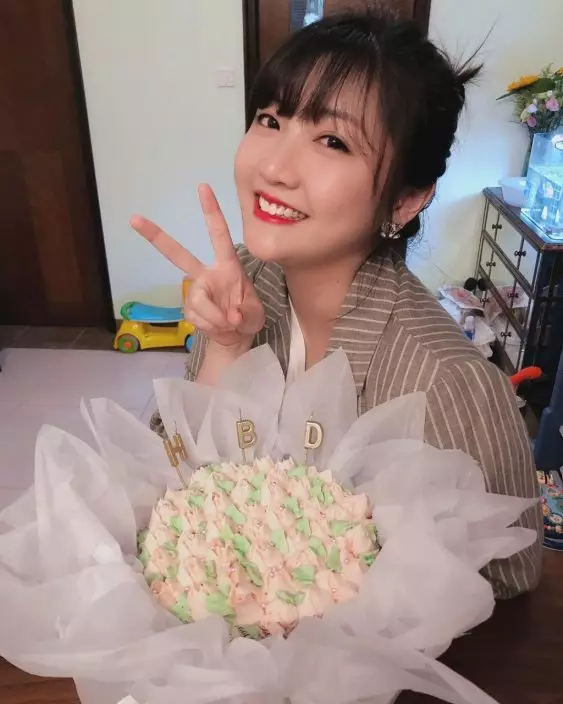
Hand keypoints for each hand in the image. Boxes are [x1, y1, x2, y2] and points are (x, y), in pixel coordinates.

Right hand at [130, 184, 264, 349]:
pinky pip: (198, 318)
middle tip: (134, 219)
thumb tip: (230, 316)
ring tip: (229, 323)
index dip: (211, 211)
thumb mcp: (256, 316)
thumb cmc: (248, 318)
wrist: (235, 338)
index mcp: (227, 265)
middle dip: (156, 237)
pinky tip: (219, 327)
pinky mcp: (189, 309)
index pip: (219, 235)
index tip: (203, 187)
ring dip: (217, 317)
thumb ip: (246, 313)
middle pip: (178, 254)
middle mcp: (207, 274)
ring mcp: (196, 291)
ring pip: (199, 302)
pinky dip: (212, 326)